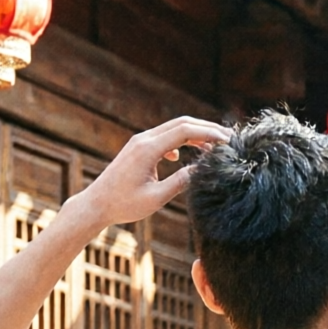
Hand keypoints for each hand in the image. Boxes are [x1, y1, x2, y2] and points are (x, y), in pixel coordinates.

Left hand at [73, 118, 231, 230]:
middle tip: (229, 137)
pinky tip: (185, 155)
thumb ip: (180, 182)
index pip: (184, 132)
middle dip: (206, 128)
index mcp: (148, 149)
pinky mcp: (139, 148)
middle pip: (181, 124)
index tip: (229, 142)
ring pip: (173, 129)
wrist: (97, 203)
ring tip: (215, 145)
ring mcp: (140, 142)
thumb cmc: (125, 204)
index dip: (209, 134)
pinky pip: (164, 137)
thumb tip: (201, 170)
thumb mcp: (156, 197)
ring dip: (195, 133)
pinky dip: (181, 141)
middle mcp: (144, 139)